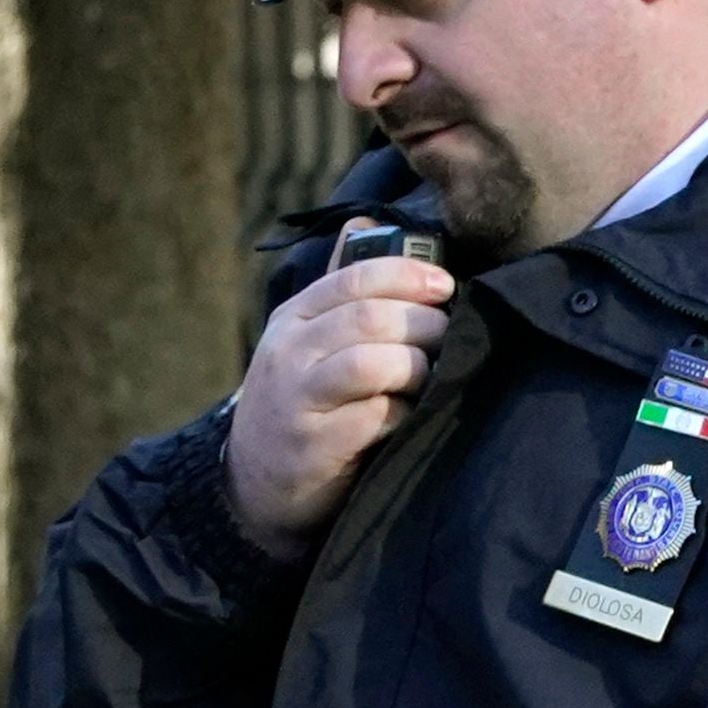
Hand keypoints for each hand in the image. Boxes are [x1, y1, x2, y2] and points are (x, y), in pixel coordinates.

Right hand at [228, 256, 453, 555]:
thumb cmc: (305, 401)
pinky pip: (378, 416)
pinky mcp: (314, 444)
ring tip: (427, 378)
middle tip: (448, 339)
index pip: (355, 277)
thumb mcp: (312, 340)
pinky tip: (408, 418)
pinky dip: (406, 413)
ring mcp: (297, 399)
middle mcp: (289, 352)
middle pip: (372, 319)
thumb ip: (344, 288)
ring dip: (418, 368)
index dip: (409, 276)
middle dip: (425, 325)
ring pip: (375, 363)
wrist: (258, 484)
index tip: (446, 286)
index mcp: (294, 318)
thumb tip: (370, 222)